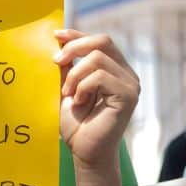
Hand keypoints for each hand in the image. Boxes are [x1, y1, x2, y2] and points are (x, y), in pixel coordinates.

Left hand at [55, 30, 140, 171]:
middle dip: (74, 48)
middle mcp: (126, 73)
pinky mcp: (128, 96)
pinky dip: (83, 87)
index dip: (77, 34)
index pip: (99, 41)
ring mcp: (130, 84)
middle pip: (102, 41)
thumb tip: (58, 42)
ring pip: (97, 59)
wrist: (84, 151)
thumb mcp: (66, 89)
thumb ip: (67, 68)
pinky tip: (79, 102)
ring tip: (68, 94)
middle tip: (55, 62)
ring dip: (74, 75)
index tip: (56, 35)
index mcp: (114, 69)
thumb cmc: (76, 124)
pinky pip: (100, 76)